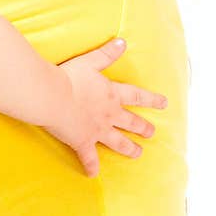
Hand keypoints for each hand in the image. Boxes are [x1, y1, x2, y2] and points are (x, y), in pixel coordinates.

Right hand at [48, 38, 166, 176]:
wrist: (52, 96)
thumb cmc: (69, 77)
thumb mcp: (89, 61)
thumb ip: (107, 53)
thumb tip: (123, 40)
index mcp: (112, 94)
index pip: (138, 97)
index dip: (152, 100)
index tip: (164, 104)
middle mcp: (109, 114)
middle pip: (132, 123)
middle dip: (143, 128)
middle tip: (152, 133)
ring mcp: (97, 130)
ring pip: (119, 142)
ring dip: (129, 149)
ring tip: (138, 154)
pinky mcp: (82, 142)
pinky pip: (89, 158)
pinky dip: (92, 166)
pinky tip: (93, 174)